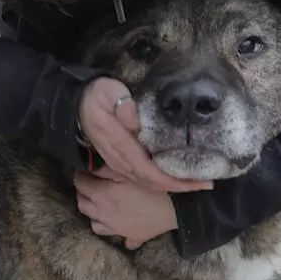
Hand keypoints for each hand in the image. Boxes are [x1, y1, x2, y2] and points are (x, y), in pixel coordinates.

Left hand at [74, 171, 182, 249]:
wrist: (174, 208)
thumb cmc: (151, 187)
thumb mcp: (128, 172)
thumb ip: (106, 168)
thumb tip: (92, 166)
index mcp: (100, 195)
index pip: (79, 183)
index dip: (80, 175)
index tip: (85, 170)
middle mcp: (102, 214)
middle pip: (82, 204)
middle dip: (83, 193)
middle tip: (91, 185)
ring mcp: (114, 228)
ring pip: (94, 223)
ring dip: (94, 214)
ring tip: (102, 206)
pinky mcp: (128, 237)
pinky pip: (115, 236)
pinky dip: (114, 231)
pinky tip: (120, 224)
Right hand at [77, 77, 208, 193]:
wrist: (74, 105)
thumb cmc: (95, 96)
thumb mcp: (108, 92)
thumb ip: (122, 105)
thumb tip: (136, 123)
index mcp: (119, 145)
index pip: (148, 170)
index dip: (172, 180)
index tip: (196, 182)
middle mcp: (119, 160)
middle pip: (151, 182)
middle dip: (179, 186)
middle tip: (205, 184)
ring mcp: (118, 164)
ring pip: (147, 182)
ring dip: (172, 185)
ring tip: (196, 183)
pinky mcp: (120, 162)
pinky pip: (142, 177)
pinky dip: (161, 181)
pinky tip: (175, 177)